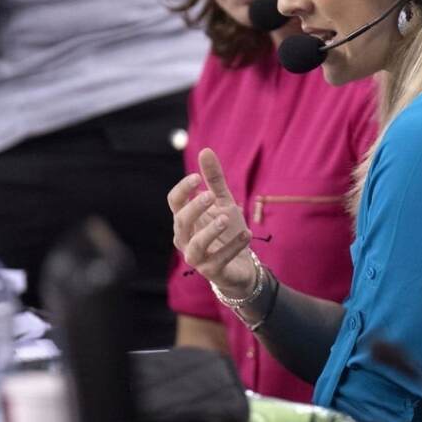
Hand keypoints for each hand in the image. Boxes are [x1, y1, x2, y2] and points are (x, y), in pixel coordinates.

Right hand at [167, 148, 255, 296]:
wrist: (241, 265)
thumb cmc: (227, 231)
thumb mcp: (223, 202)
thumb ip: (214, 180)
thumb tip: (205, 150)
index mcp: (186, 219)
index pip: (174, 202)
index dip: (183, 189)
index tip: (197, 177)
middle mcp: (186, 238)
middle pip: (181, 221)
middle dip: (194, 207)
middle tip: (210, 195)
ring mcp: (197, 257)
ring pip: (194, 245)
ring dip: (209, 230)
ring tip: (226, 217)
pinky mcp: (213, 271)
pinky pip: (219, 260)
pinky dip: (233, 247)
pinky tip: (247, 234)